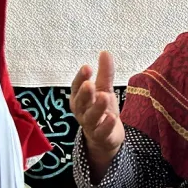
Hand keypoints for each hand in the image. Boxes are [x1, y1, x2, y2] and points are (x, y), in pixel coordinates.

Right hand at [70, 51, 124, 178]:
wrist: (107, 135)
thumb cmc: (102, 108)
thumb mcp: (104, 88)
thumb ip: (105, 73)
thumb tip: (105, 52)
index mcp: (80, 97)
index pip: (76, 87)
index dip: (80, 78)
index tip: (87, 67)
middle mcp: (82, 111)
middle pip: (81, 102)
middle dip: (84, 93)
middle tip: (90, 84)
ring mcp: (90, 124)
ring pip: (90, 117)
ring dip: (96, 107)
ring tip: (104, 97)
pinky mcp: (101, 136)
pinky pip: (101, 132)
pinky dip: (106, 125)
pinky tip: (111, 118)